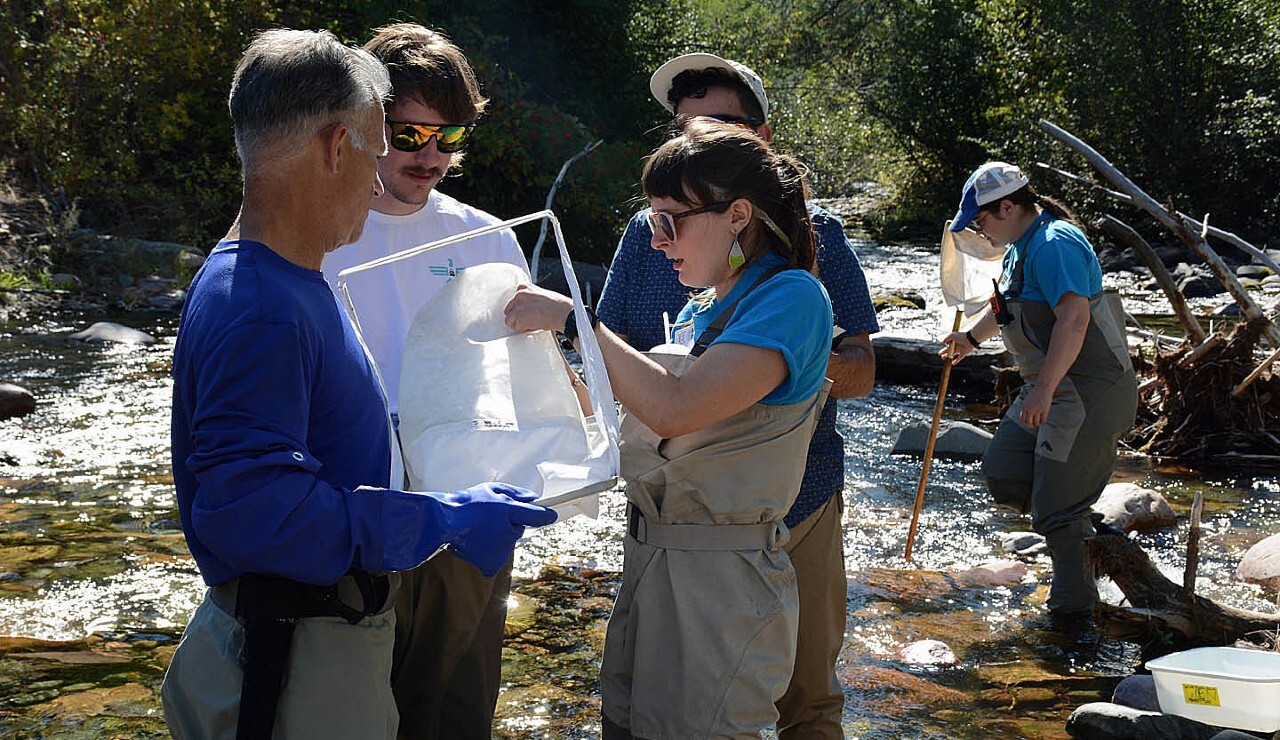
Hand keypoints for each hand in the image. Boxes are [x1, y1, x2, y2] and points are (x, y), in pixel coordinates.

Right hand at [439, 482, 557, 576]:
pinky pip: (495, 558)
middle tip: (488, 518)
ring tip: (477, 529)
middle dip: (506, 525)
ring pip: (505, 544)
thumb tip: (532, 498)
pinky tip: (474, 543)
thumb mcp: (492, 489)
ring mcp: (502, 552)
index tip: (553, 515)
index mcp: (511, 512)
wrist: (442, 523)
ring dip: (496, 538)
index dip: (546, 515)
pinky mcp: (492, 565)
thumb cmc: (465, 504)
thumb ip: (515, 493)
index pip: (537, 516)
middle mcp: (510, 534)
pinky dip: (487, 553)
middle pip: (516, 530)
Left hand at [503, 284, 572, 333]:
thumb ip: (531, 297)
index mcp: (524, 287)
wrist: (563, 313)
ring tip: (530, 324)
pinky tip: (533, 327)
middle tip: (529, 320)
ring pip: (509, 320)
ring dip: (518, 324)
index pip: (513, 299)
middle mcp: (519, 295)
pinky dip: (524, 330)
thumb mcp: (541, 294)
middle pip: (509, 310)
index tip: (527, 312)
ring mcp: (518, 307)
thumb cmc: (558, 305)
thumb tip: (527, 307)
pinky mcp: (520, 319)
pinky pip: (516, 328)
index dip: (520, 308)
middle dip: (517, 316)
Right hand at [938, 332, 973, 364]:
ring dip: (947, 356)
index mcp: (953, 341)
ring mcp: (959, 350)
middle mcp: (956, 346)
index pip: (947, 344)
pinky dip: (956, 361)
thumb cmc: (961, 336)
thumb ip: (946, 338)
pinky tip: (952, 363)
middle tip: (940, 354)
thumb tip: (941, 342)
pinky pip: (959, 358)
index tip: (946, 344)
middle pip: (948, 350)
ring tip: (943, 358)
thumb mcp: (952, 335)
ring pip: (952, 354)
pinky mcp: (963, 353)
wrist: (970, 339)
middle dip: (943, 352)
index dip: (946, 345)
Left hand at [1019, 385, 1052, 427]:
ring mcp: (1037, 410)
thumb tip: (1025, 418)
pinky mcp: (1044, 410)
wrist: (1043, 388)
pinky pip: (1043, 420)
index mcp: (1024, 407)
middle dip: (1031, 425)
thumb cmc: (1035, 394)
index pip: (1022, 420)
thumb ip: (1025, 408)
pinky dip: (1043, 421)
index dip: (1025, 423)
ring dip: (1038, 423)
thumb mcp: (1027, 401)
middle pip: (1029, 423)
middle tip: (1034, 424)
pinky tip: (1044, 419)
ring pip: (1036, 422)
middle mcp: (1030, 409)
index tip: (1029, 422)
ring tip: (1039, 421)